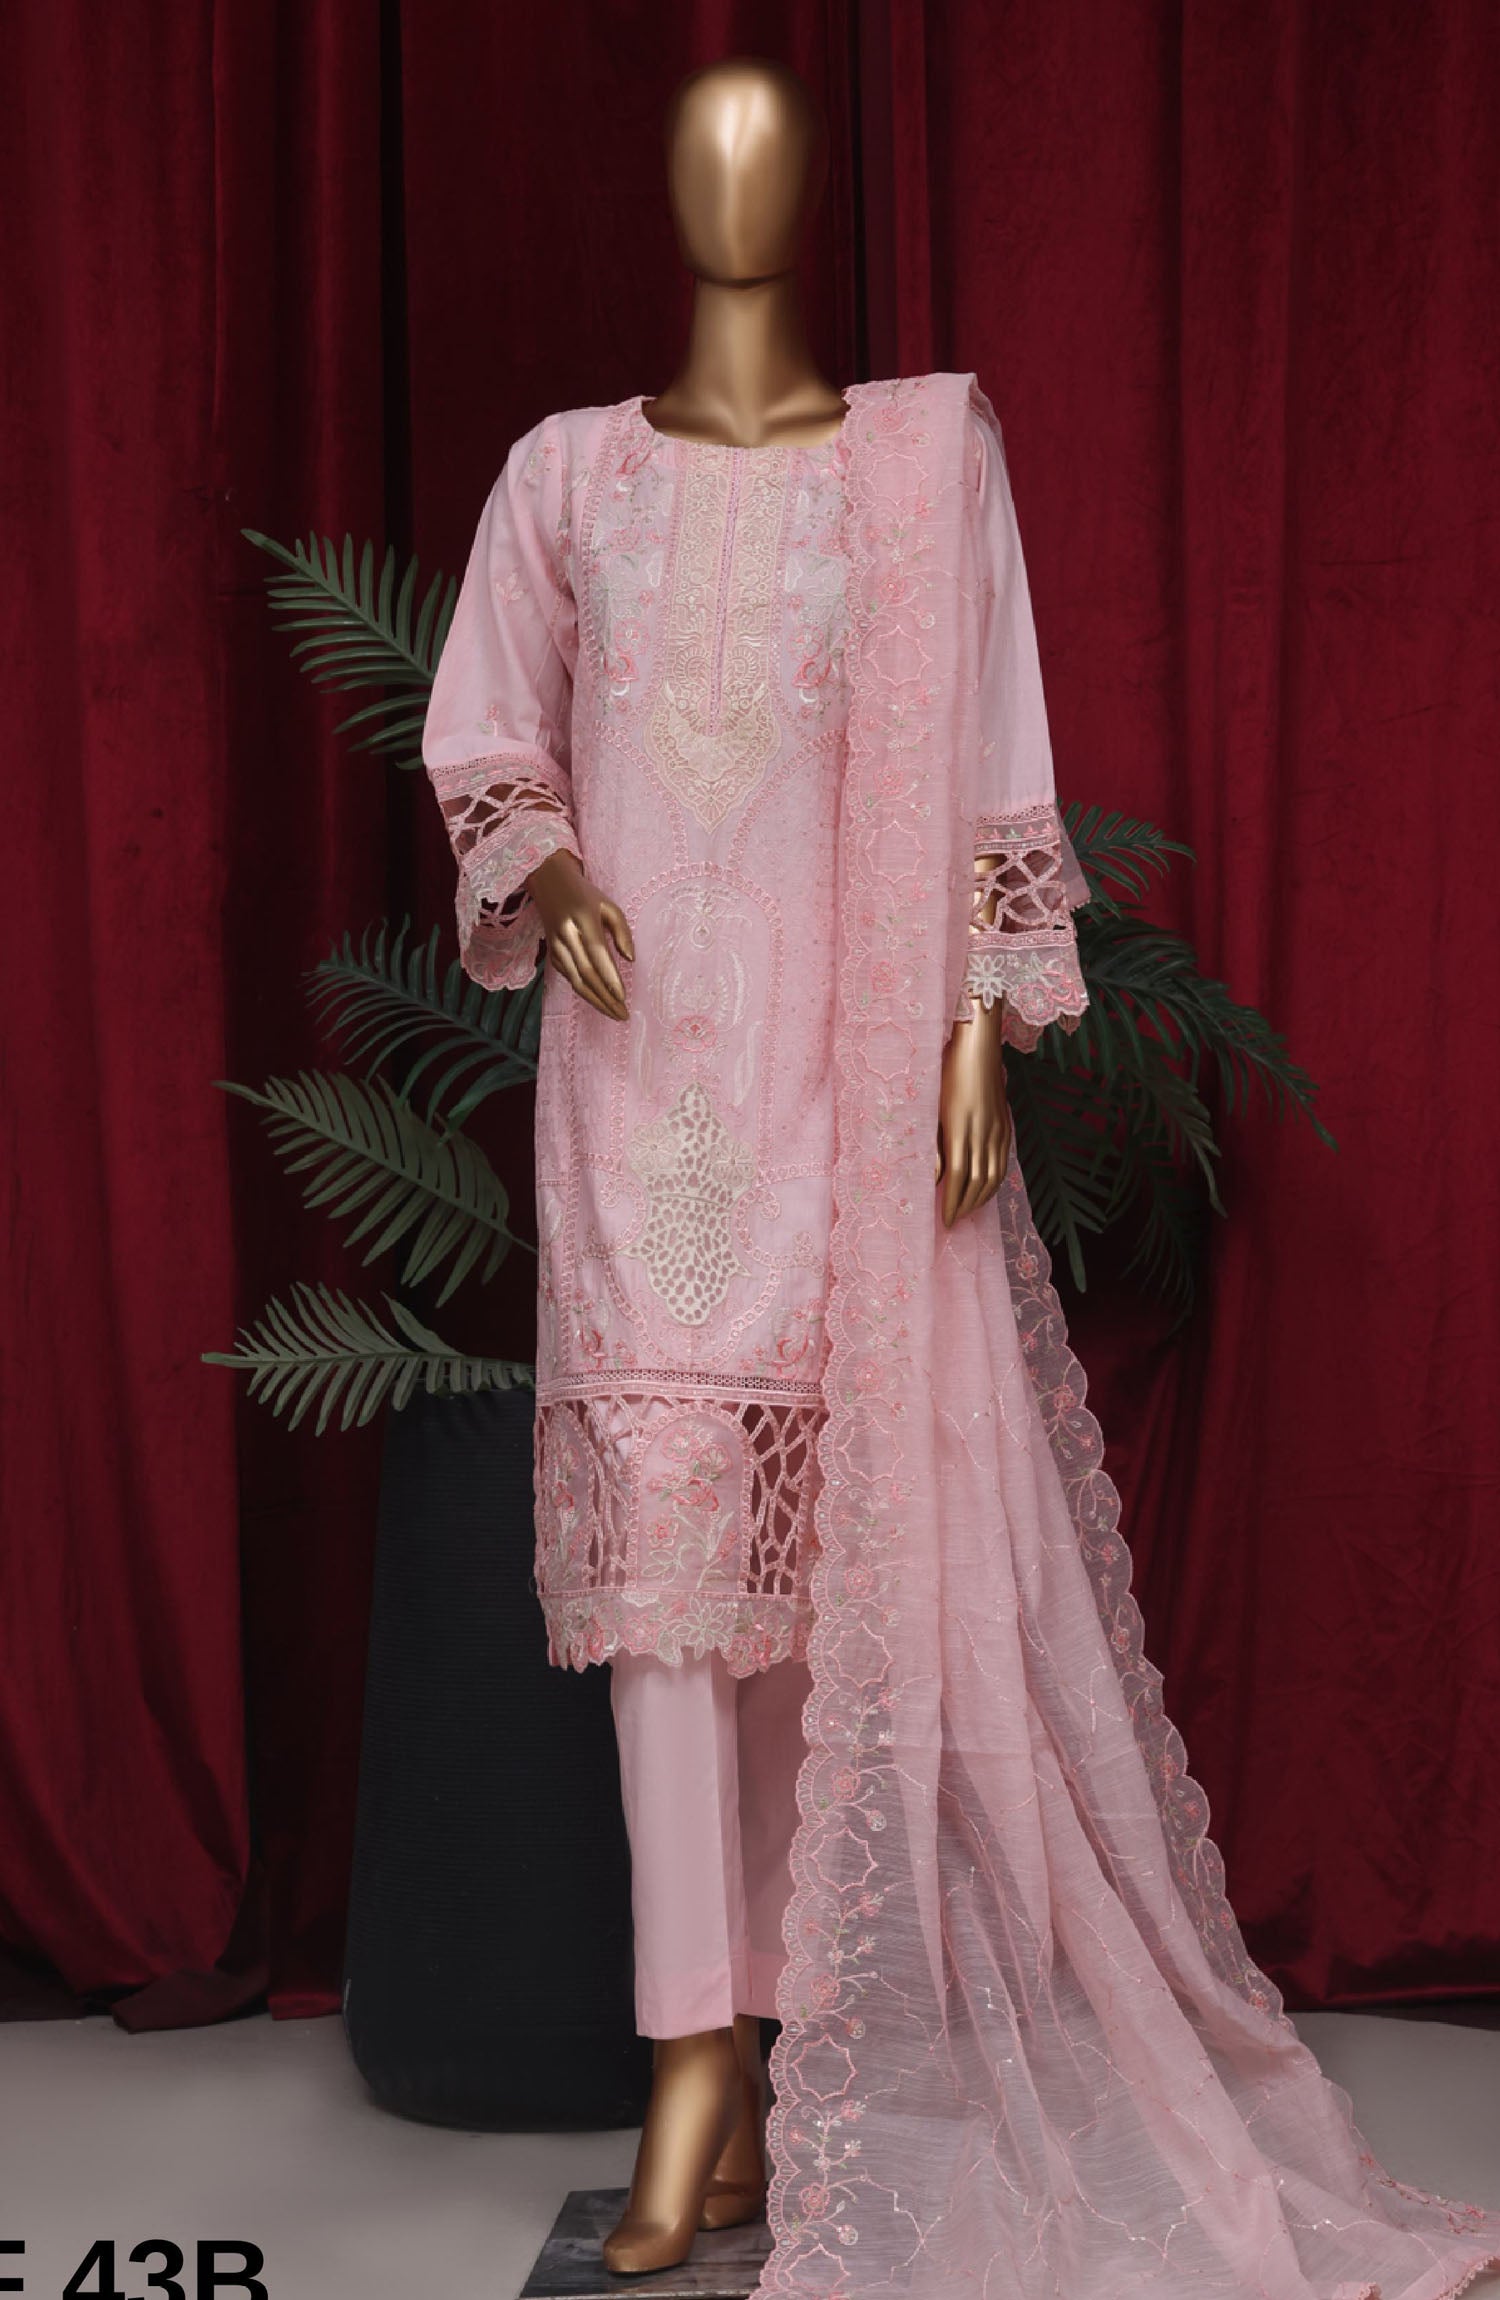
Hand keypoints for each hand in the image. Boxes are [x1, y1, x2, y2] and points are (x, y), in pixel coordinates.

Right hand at [526, 848, 634, 1020]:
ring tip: (614, 1014)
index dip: (610, 977)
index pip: (597, 953)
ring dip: (595, 1001)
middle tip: (623, 1014)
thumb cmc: (585, 895)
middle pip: (586, 973)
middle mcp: (566, 935)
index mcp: (583, 918)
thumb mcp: (609, 905)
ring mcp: (556, 945)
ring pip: (575, 980)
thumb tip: (630, 960)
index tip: (623, 997)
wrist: (549, 883)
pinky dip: (584, 991)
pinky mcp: (551, 953)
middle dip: (605, 997)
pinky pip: (569, 977)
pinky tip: (599, 1001)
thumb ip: (622, 931)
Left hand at [934, 1000, 1010, 1227]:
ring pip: (995, 1174)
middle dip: (967, 1205)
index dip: (953, 1201)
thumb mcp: (933, 1105)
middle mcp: (983, 1131)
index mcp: (961, 1127)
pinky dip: (995, 1181)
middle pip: (979, 1181)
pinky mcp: (1005, 1124)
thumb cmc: (948, 1070)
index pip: (959, 1176)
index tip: (945, 1219)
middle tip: (955, 1221)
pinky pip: (1003, 1161)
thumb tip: (936, 1177)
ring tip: (968, 1210)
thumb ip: (935, 1143)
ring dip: (982, 1197)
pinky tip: (986, 1188)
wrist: (979, 1046)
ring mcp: (998, 1129)